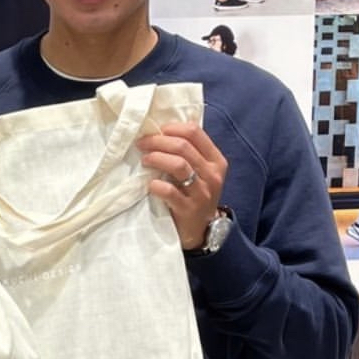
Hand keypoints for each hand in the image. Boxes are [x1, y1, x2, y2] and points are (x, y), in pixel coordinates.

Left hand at [137, 122, 228, 250]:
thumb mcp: (201, 172)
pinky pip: (170, 191)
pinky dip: (156, 185)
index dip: (172, 128)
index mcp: (216, 160)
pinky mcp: (188, 209)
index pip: (195, 132)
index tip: (156, 131)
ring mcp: (202, 193)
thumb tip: (162, 130)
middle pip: (183, 146)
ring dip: (156, 158)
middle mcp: (212, 175)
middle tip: (142, 144)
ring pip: (178, 165)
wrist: (200, 230)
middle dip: (158, 141)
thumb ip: (189, 153)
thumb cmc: (194, 195)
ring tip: (145, 160)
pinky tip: (150, 184)